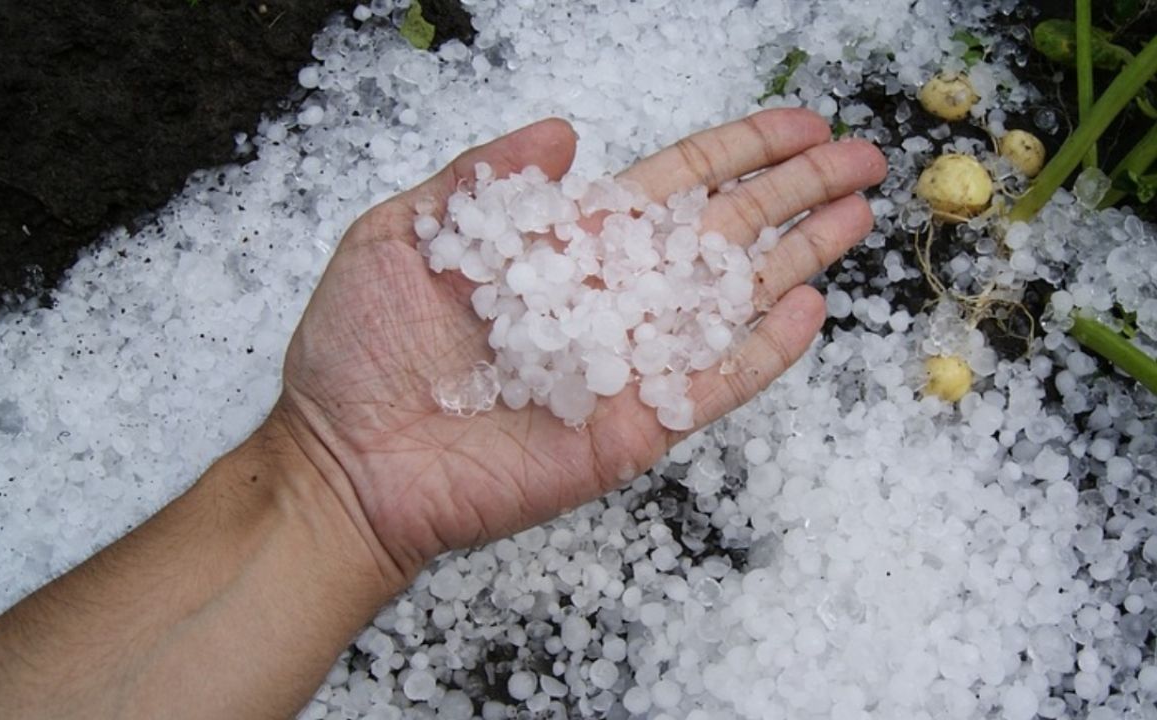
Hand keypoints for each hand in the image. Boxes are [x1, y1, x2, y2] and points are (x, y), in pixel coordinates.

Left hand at [271, 109, 886, 583]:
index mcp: (563, 246)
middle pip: (721, 233)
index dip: (737, 152)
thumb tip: (567, 127)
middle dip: (793, 192)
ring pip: (729, 301)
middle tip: (864, 157)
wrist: (344, 461)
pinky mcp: (629, 429)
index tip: (799, 124)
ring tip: (859, 216)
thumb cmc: (359, 350)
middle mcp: (606, 298)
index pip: (671, 186)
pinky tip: (809, 309)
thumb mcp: (402, 234)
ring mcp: (624, 365)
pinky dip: (762, 352)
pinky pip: (709, 385)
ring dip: (797, 257)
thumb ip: (484, 179)